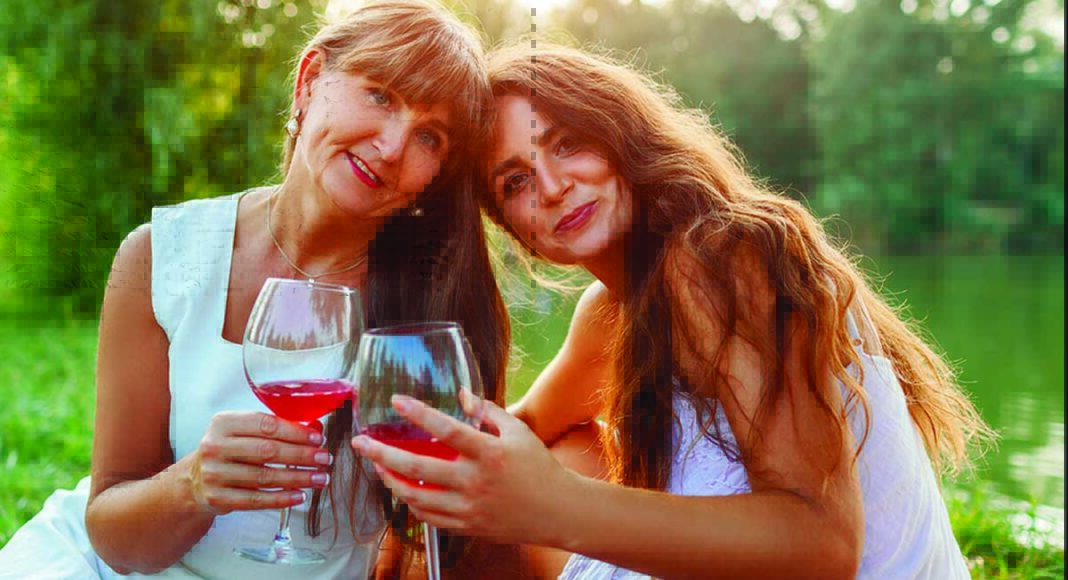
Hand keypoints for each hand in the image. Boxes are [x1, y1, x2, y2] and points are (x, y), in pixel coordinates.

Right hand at [185, 411, 332, 515]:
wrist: (194, 480)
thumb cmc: (228, 451)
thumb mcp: (243, 432)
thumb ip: (276, 428)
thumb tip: (315, 428)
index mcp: (223, 423)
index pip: (266, 425)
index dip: (295, 432)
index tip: (317, 438)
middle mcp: (215, 446)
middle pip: (267, 451)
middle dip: (301, 456)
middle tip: (324, 458)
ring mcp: (214, 474)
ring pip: (264, 477)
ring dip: (297, 478)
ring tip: (319, 478)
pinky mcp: (217, 498)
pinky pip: (255, 500)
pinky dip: (281, 498)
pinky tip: (299, 495)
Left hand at [351, 393, 574, 545]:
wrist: (557, 511)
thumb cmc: (539, 468)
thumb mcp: (518, 431)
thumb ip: (487, 411)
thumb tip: (462, 394)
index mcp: (488, 454)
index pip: (446, 430)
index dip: (418, 413)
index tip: (397, 401)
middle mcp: (474, 482)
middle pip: (416, 469)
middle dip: (381, 454)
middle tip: (360, 442)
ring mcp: (468, 508)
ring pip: (414, 497)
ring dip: (389, 480)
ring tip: (376, 465)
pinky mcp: (466, 526)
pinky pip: (428, 517)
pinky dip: (410, 503)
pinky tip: (402, 488)